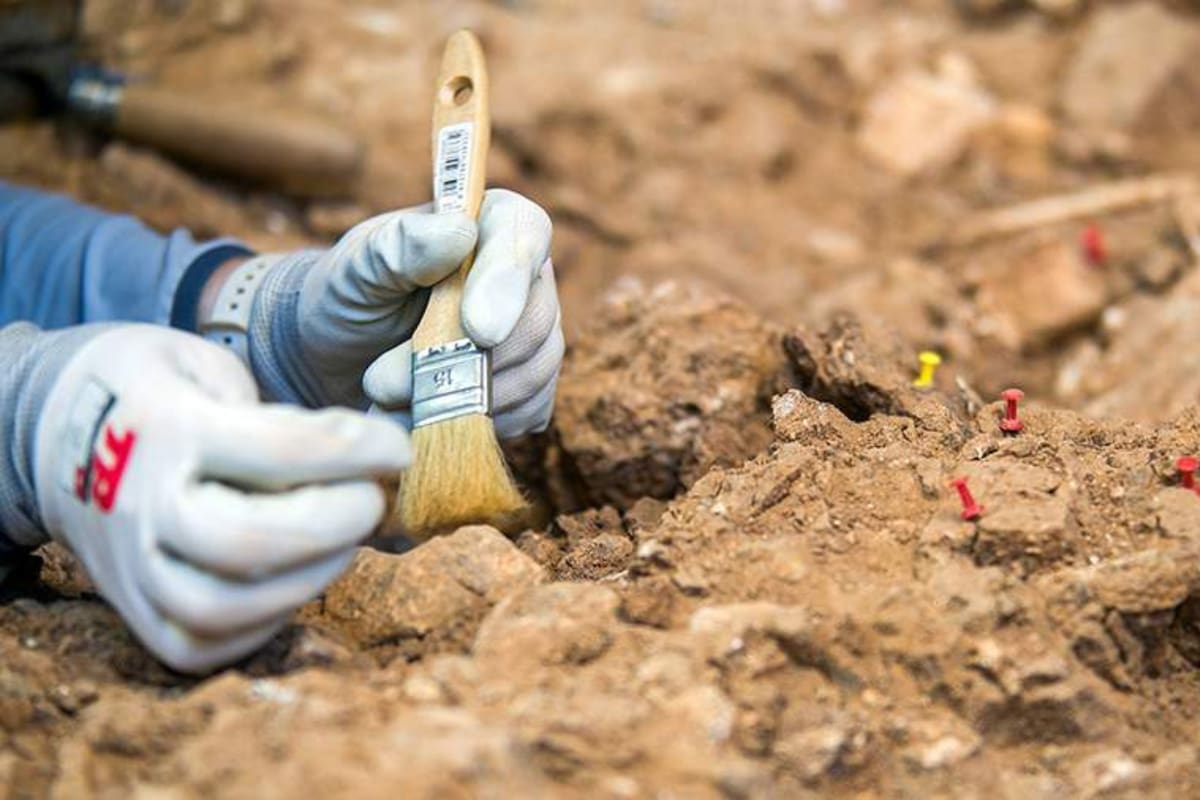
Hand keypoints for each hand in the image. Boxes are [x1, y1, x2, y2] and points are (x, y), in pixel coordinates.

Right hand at [33, 324, 408, 672]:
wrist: (52, 430)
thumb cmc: (154, 391)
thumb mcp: (206, 366)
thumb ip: (276, 412)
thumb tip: (360, 456)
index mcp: (165, 429)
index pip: (275, 452)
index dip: (353, 451)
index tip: (399, 447)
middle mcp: (140, 506)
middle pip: (244, 544)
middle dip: (332, 524)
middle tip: (374, 499)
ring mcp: (131, 569)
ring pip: (220, 609)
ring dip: (306, 580)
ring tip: (347, 542)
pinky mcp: (135, 613)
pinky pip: (201, 645)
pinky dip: (265, 624)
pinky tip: (302, 578)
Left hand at [243, 189, 563, 437]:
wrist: (341, 358)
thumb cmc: (348, 298)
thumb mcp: (357, 269)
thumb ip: (401, 246)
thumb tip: (459, 232)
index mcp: (489, 222)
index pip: (524, 235)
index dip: (509, 282)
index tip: (479, 331)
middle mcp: (524, 275)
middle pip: (533, 319)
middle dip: (463, 361)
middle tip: (381, 381)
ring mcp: (534, 333)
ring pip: (533, 372)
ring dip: (460, 398)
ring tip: (387, 401)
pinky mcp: (530, 386)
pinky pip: (527, 410)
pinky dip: (475, 424)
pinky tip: (425, 418)